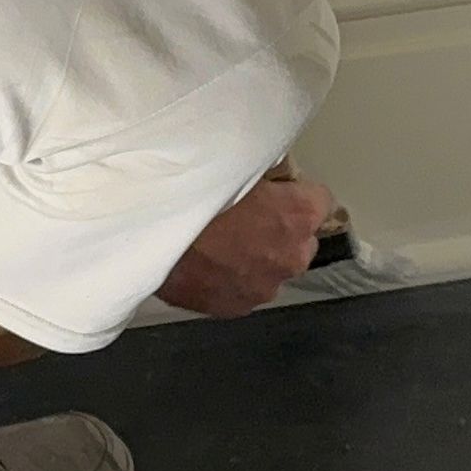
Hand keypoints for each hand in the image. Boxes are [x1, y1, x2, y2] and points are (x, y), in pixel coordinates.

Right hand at [156, 172, 336, 318]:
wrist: (149, 233)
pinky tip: (209, 264)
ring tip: (222, 243)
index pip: (321, 199)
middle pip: (300, 240)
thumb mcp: (237, 163)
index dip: (295, 193)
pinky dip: (234, 278)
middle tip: (246, 217)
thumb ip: (265, 173)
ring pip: (272, 268)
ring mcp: (266, 287)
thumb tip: (272, 173)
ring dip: (257, 258)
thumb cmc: (193, 192)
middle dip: (281, 230)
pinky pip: (245, 289)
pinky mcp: (238, 307)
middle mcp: (293, 255)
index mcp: (300, 214)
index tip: (276, 191)